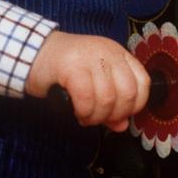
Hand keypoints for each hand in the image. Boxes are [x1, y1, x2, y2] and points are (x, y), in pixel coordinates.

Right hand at [26, 30, 150, 132]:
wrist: (34, 51)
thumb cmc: (66, 69)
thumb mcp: (94, 82)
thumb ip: (111, 103)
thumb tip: (122, 125)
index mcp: (118, 54)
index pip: (142, 82)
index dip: (135, 105)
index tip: (119, 115)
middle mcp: (108, 52)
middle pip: (127, 93)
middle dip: (115, 115)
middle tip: (99, 119)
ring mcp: (91, 57)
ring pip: (108, 98)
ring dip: (96, 117)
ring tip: (85, 117)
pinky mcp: (72, 65)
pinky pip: (86, 97)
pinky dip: (83, 111)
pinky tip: (76, 111)